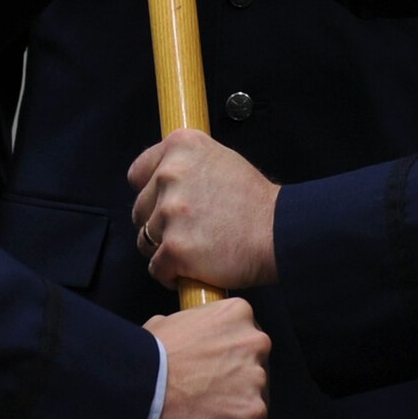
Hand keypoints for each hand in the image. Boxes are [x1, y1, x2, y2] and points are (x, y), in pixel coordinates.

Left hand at [130, 129, 279, 290]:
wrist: (280, 232)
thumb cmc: (254, 202)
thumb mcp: (220, 159)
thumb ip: (185, 164)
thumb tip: (159, 177)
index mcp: (180, 145)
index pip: (137, 174)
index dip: (151, 194)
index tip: (165, 204)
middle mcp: (170, 173)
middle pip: (139, 210)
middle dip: (158, 224)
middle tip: (189, 230)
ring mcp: (170, 211)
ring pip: (145, 240)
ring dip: (165, 249)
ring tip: (196, 247)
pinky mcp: (174, 247)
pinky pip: (157, 267)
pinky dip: (172, 273)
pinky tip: (195, 267)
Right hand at [145, 298, 271, 418]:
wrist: (140, 387)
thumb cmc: (147, 357)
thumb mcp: (172, 322)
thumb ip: (196, 329)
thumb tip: (193, 341)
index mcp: (238, 314)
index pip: (249, 340)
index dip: (230, 359)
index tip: (214, 372)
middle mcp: (255, 344)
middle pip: (258, 371)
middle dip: (238, 386)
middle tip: (209, 396)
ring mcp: (257, 382)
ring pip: (258, 405)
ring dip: (237, 414)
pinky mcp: (252, 417)